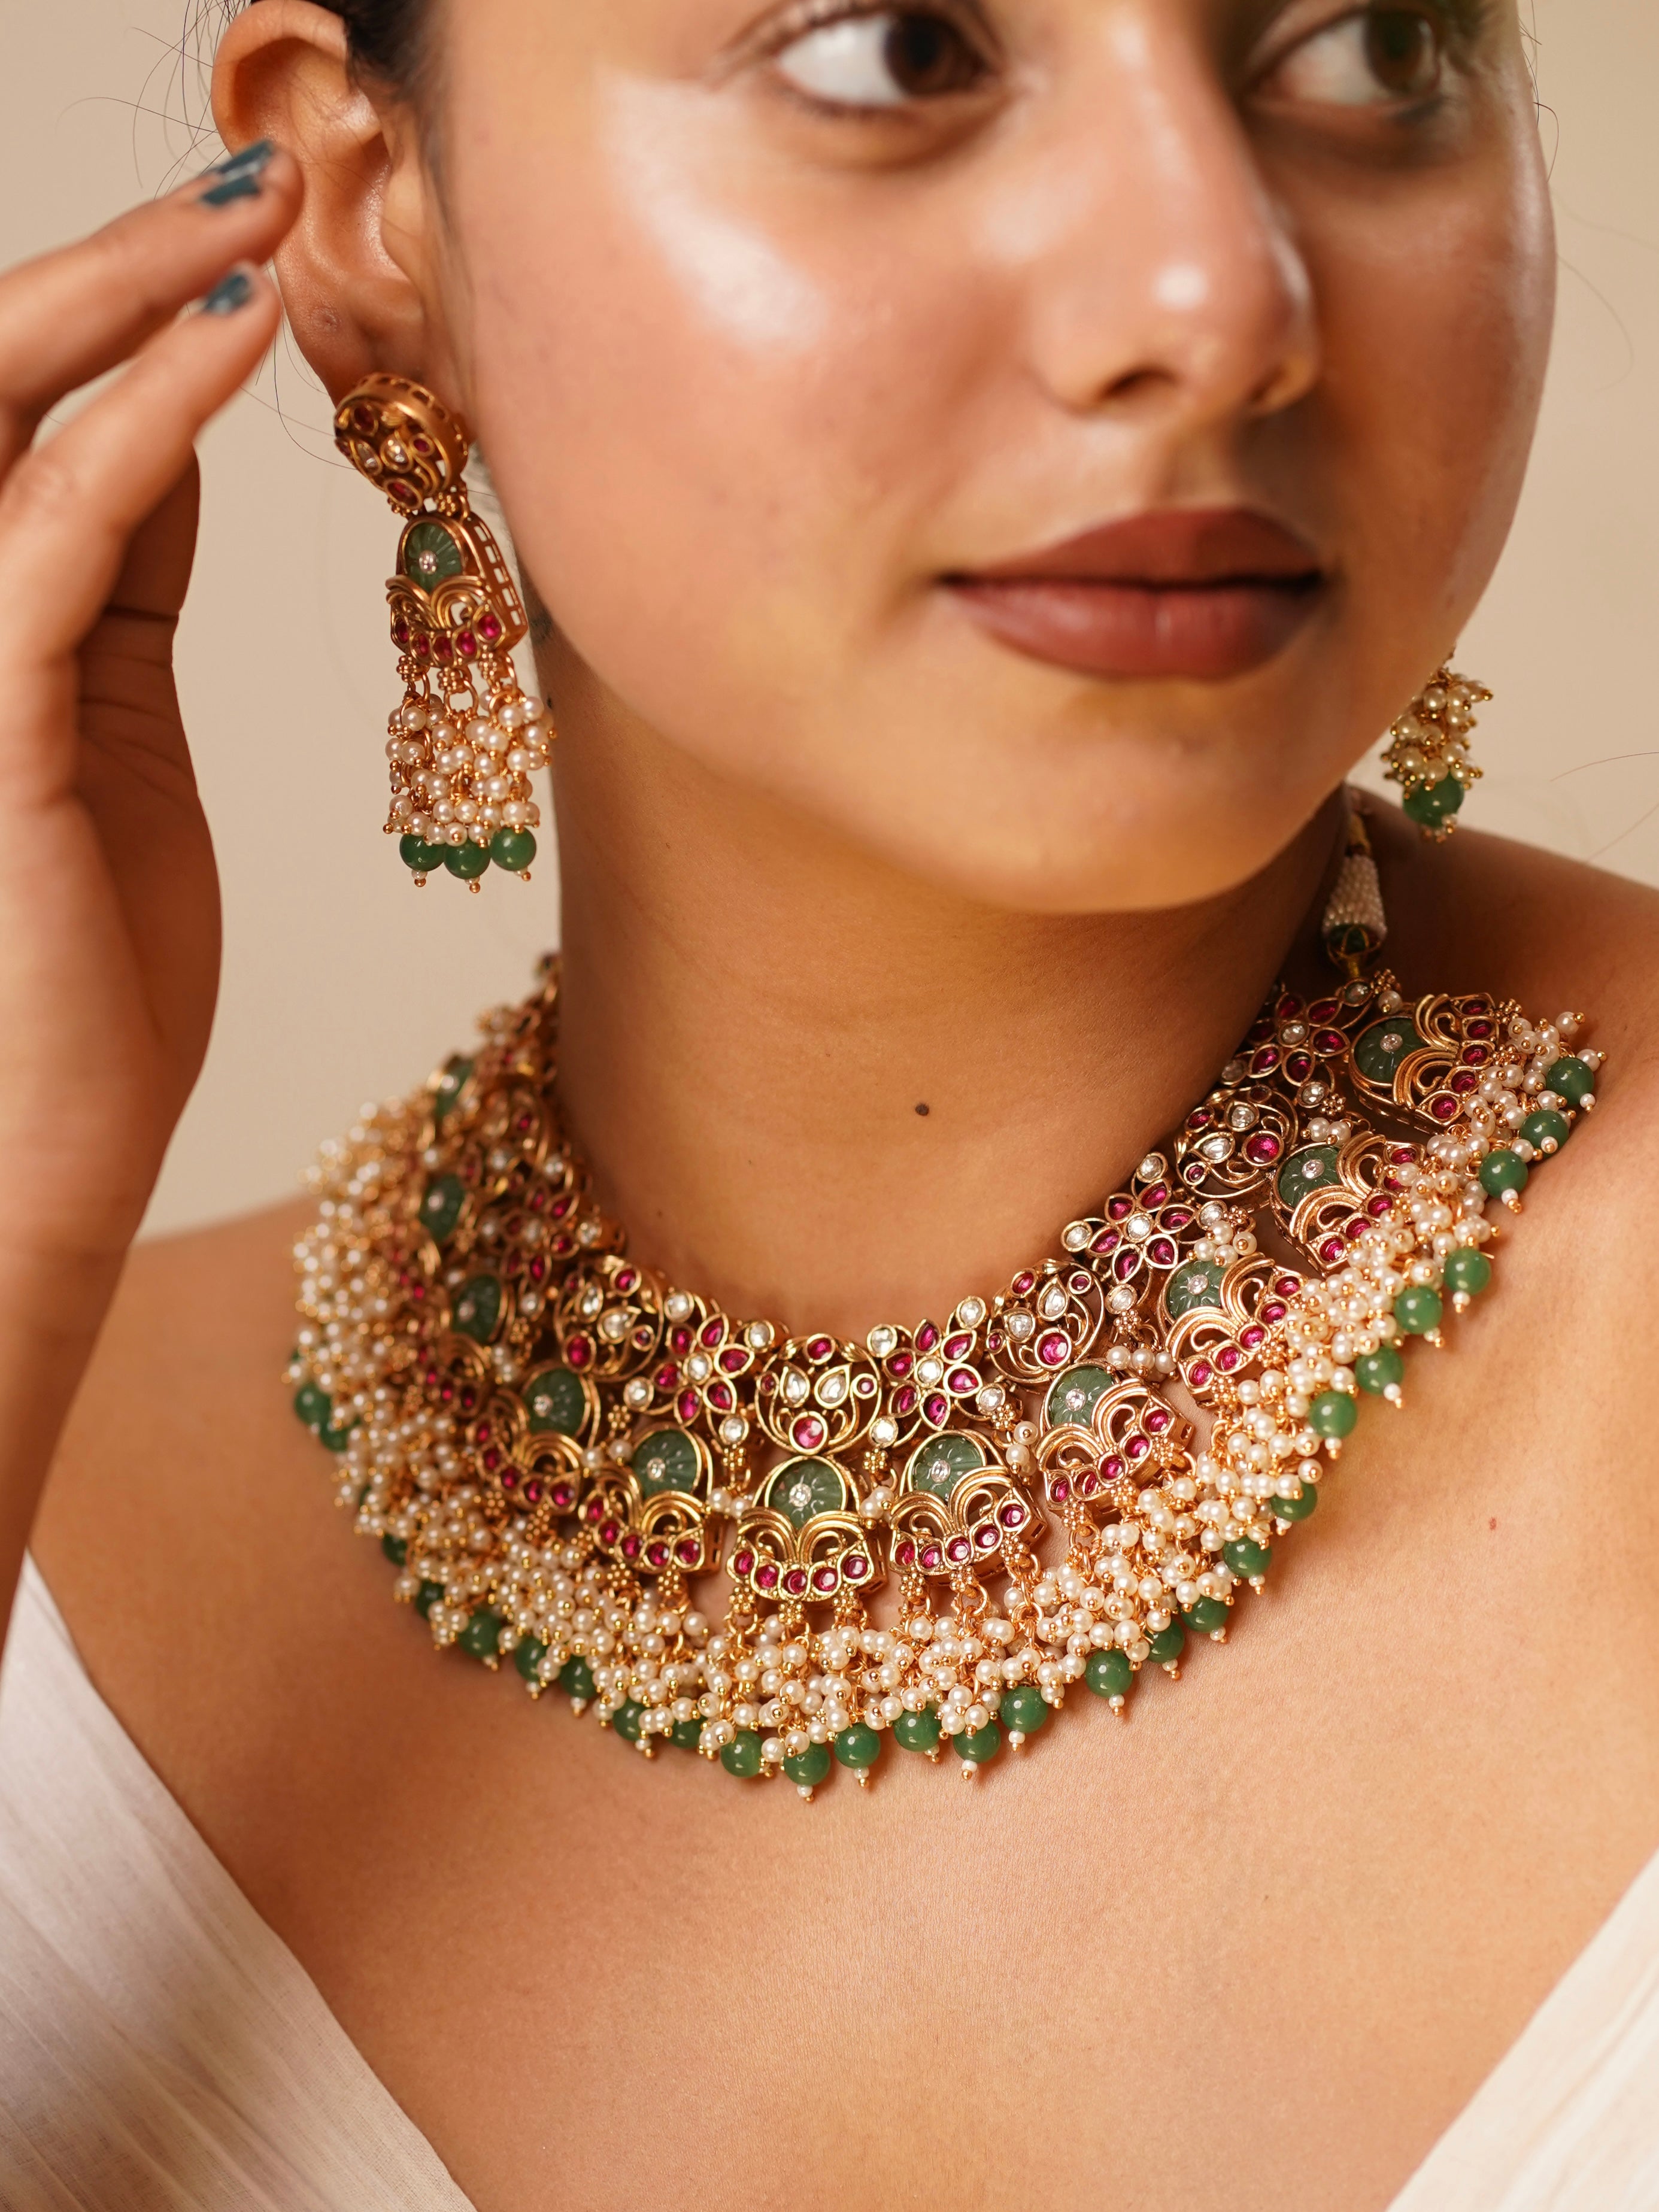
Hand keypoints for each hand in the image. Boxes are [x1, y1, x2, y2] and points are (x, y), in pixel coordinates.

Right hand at [0, 145, 299, 1272]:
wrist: (34, 1162)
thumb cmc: (87, 986)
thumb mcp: (111, 744)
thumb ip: (117, 596)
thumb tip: (167, 454)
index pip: (35, 423)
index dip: (132, 320)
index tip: (247, 252)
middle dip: (109, 265)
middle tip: (244, 185)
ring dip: (127, 300)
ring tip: (251, 223)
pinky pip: (54, 529)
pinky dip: (144, 424)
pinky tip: (230, 347)